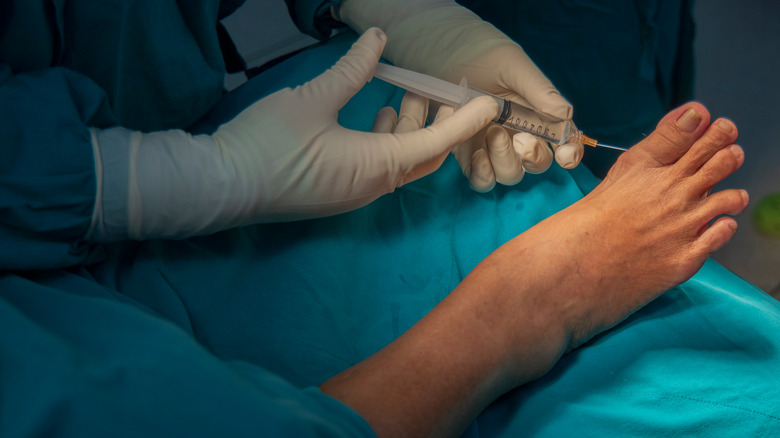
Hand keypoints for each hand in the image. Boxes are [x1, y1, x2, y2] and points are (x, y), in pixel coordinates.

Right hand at [88, 28, 497, 239]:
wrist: (220, 187)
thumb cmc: (267, 143)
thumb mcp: (312, 98)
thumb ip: (351, 70)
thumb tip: (377, 38)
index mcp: (376, 166)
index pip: (437, 142)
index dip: (466, 121)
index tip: (490, 103)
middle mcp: (373, 188)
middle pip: (424, 158)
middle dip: (441, 125)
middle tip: (444, 91)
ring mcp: (354, 196)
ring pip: (400, 164)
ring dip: (410, 132)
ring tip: (407, 97)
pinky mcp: (337, 197)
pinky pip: (379, 171)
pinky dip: (388, 144)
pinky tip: (376, 118)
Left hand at [335, 0, 582, 191]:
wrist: (435, 50)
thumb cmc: (477, 51)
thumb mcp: (510, 64)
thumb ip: (538, 90)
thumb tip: (566, 115)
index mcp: (536, 111)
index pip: (561, 140)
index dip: (569, 152)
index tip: (564, 155)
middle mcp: (516, 132)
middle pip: (535, 163)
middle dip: (533, 157)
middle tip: (521, 140)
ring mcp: (490, 145)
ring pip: (509, 174)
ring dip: (505, 163)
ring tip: (492, 136)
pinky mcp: (464, 152)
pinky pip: (480, 178)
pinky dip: (482, 173)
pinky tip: (475, 155)